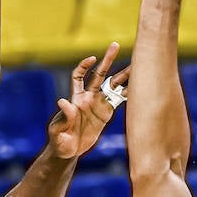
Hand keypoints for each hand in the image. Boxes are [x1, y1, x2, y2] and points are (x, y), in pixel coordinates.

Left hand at [47, 43, 130, 160]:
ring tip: (137, 65)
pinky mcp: (107, 113)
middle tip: (115, 45)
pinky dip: (128, 93)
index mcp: (76, 99)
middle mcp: (89, 97)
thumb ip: (63, 116)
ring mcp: (99, 104)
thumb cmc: (59, 140)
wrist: (69, 151)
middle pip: (99, 74)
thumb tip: (62, 101)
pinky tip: (139, 87)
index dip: (85, 66)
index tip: (92, 59)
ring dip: (124, 75)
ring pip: (113, 85)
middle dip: (107, 60)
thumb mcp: (58, 130)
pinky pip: (119, 100)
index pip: (79, 76)